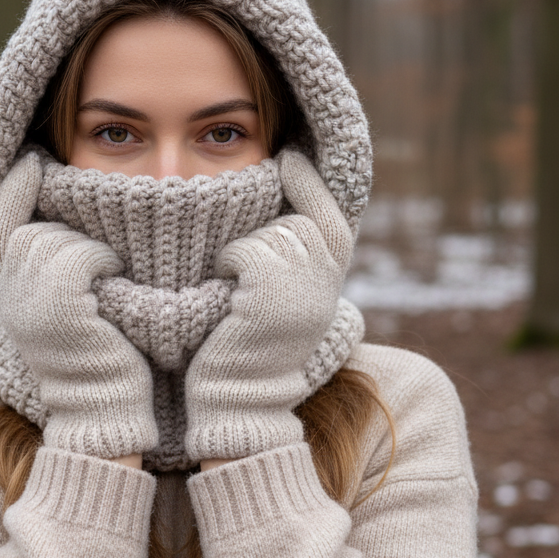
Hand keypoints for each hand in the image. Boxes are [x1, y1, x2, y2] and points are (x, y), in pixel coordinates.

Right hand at [0, 154, 157, 458]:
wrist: (103, 408)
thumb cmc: (100, 354)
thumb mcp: (64, 305)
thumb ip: (49, 267)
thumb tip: (57, 221)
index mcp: (6, 293)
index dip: (11, 192)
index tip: (31, 159)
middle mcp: (7, 295)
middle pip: (31, 229)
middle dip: (68, 232)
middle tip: (97, 261)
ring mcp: (27, 300)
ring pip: (57, 238)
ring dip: (88, 250)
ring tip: (106, 276)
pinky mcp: (58, 305)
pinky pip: (80, 254)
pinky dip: (102, 261)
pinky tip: (112, 280)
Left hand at [184, 150, 352, 461]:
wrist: (236, 401)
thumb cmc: (244, 347)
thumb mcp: (281, 298)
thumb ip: (292, 259)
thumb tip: (286, 208)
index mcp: (330, 284)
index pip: (331, 219)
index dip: (311, 185)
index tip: (290, 156)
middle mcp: (326, 285)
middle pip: (299, 221)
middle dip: (268, 228)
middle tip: (248, 260)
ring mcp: (302, 289)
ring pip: (273, 232)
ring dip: (246, 249)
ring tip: (238, 284)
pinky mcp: (272, 295)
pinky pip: (247, 249)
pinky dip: (229, 263)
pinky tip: (227, 289)